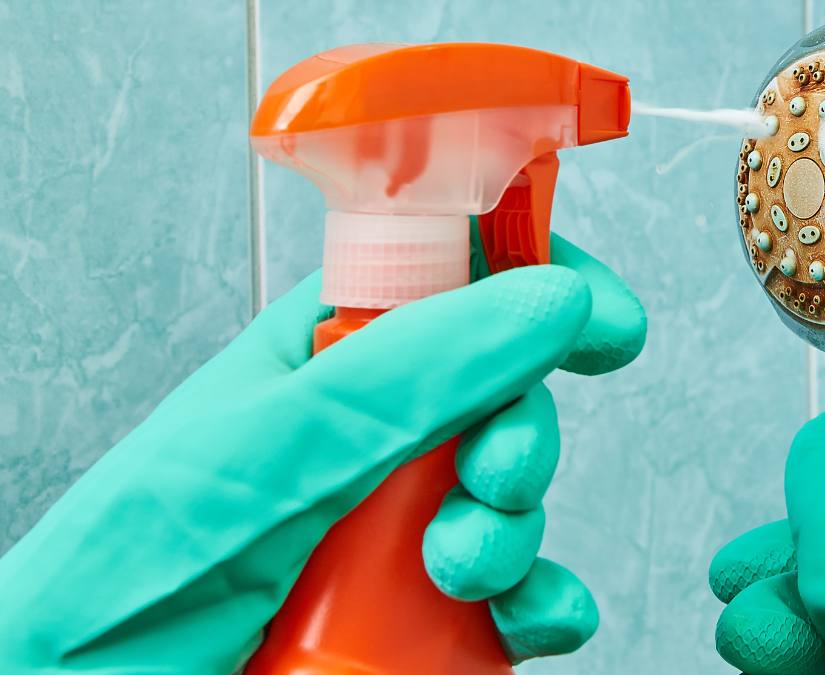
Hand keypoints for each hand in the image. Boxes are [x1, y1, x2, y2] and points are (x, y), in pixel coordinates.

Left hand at [0, 233, 645, 672]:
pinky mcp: (412, 607)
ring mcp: (390, 522)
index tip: (604, 318)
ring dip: (515, 532)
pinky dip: (538, 605)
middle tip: (495, 476)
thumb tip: (545, 300)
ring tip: (460, 571)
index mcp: (320, 357)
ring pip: (509, 498)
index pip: (449, 276)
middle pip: (500, 396)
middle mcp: (364, 433)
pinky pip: (512, 591)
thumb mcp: (268, 451)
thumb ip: (409, 372)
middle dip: (519, 437)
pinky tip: (526, 622)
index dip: (539, 280)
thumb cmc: (126, 581)